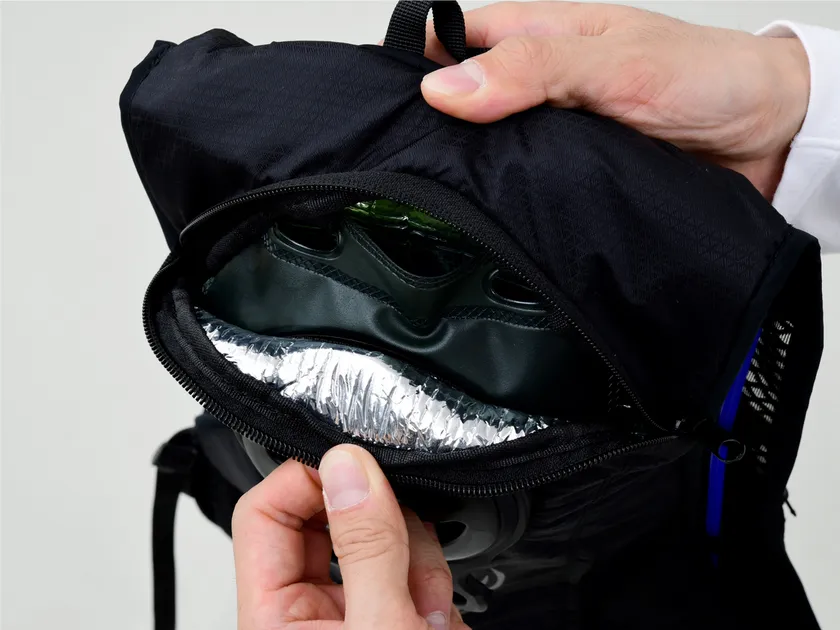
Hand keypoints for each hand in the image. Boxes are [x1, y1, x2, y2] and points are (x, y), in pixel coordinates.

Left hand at [232, 444, 468, 629]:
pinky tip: (440, 623)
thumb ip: (366, 547)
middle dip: (385, 529)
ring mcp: (360, 612)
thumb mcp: (381, 628)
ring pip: (386, 538)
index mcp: (277, 618)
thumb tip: (350, 468)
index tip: (355, 467)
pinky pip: (418, 567)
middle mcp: (313, 612)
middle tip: (404, 546)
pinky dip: (437, 587)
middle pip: (336, 518)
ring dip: (420, 567)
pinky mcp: (399, 615)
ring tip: (429, 615)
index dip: (307, 478)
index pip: (264, 513)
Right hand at [420, 1, 810, 198]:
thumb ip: (532, 70)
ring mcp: (553, 131)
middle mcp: (539, 83)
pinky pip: (523, 186)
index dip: (414, 62)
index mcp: (538, 36)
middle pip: (460, 100)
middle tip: (402, 161)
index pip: (451, 39)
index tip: (383, 98)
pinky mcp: (571, 174)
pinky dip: (504, 200)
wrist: (768, 135)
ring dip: (466, 170)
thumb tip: (447, 87)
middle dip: (430, 126)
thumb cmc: (705, 77)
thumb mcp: (611, 63)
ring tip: (436, 199)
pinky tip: (490, 218)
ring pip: (487, 150)